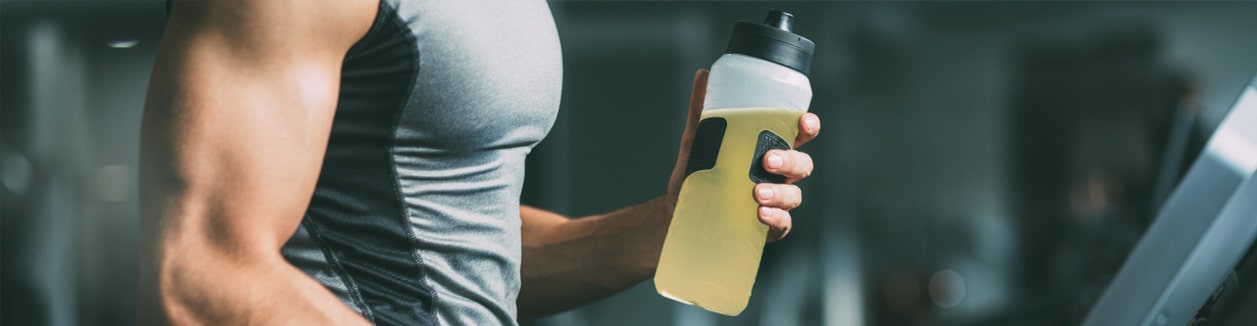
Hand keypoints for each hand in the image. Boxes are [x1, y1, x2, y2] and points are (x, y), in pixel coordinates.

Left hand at [666, 69, 819, 242]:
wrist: (678, 210)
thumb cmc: (697, 171)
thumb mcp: (697, 139)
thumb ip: (701, 110)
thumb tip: (703, 75)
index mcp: (769, 147)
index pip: (799, 134)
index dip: (808, 126)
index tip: (805, 121)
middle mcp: (778, 173)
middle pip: (802, 164)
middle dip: (790, 160)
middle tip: (767, 160)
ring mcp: (775, 200)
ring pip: (793, 195)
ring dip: (780, 192)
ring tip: (756, 192)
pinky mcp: (767, 226)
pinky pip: (782, 223)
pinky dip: (774, 218)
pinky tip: (759, 213)